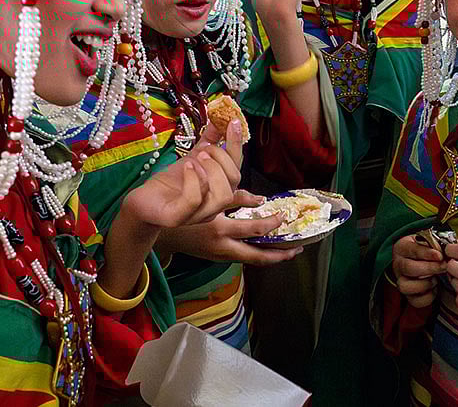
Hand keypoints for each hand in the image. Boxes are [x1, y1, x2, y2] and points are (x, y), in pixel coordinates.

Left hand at [121, 119, 243, 229]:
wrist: (144, 201)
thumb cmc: (170, 183)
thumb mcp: (192, 158)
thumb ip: (209, 141)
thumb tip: (220, 119)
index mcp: (220, 189)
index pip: (237, 166)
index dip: (236, 144)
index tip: (233, 122)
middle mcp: (214, 204)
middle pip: (235, 180)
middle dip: (222, 157)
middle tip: (204, 150)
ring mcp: (198, 214)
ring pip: (223, 195)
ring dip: (213, 170)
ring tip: (196, 159)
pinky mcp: (178, 217)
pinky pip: (194, 200)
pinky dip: (193, 180)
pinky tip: (186, 167)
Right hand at [156, 190, 302, 264]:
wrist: (161, 230)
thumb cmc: (183, 208)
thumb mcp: (207, 197)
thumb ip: (234, 196)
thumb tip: (260, 199)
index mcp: (219, 228)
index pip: (255, 230)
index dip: (273, 224)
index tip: (283, 215)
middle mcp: (221, 246)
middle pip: (258, 257)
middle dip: (280, 255)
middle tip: (297, 248)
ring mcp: (219, 255)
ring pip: (252, 260)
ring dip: (271, 257)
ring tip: (286, 251)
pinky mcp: (217, 257)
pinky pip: (242, 257)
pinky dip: (255, 253)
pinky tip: (263, 247)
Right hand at [391, 234, 446, 308]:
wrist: (425, 260)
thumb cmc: (429, 250)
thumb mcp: (431, 242)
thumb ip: (438, 245)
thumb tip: (448, 250)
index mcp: (402, 248)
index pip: (412, 250)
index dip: (426, 253)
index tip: (440, 256)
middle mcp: (398, 265)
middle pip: (408, 268)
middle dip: (429, 268)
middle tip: (444, 266)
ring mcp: (401, 281)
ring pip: (405, 286)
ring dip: (425, 284)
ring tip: (436, 279)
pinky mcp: (408, 295)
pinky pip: (415, 301)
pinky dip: (428, 296)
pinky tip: (435, 288)